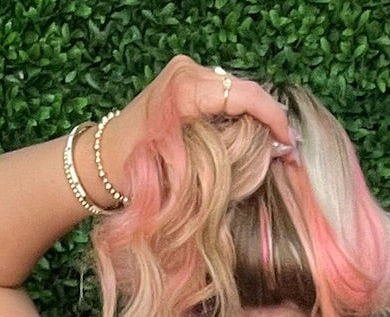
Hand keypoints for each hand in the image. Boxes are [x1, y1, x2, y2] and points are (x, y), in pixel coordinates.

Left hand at [97, 57, 295, 197]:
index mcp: (185, 89)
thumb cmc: (135, 170)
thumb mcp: (182, 168)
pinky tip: (249, 136)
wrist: (101, 159)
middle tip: (285, 150)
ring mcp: (186, 72)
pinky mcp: (185, 80)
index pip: (244, 94)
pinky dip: (238, 114)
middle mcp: (188, 71)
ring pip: (235, 92)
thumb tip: (266, 153)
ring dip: (254, 117)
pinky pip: (222, 95)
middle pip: (243, 90)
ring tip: (271, 145)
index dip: (272, 118)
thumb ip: (225, 156)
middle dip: (267, 119)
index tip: (288, 144)